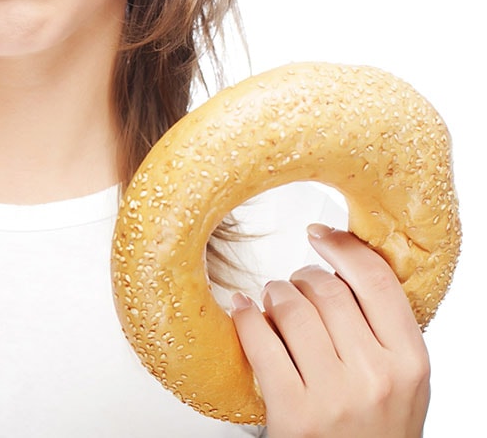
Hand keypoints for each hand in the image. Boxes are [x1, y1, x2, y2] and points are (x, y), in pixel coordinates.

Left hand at [231, 224, 429, 437]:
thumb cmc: (375, 431)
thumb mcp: (402, 382)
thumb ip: (383, 330)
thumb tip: (342, 267)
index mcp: (410, 362)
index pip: (377, 281)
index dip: (343, 248)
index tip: (322, 234)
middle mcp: (376, 376)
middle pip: (327, 290)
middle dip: (302, 279)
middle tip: (293, 285)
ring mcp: (334, 395)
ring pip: (291, 309)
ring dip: (273, 295)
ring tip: (271, 300)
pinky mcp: (293, 412)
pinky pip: (260, 343)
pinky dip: (246, 318)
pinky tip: (243, 311)